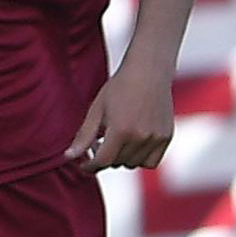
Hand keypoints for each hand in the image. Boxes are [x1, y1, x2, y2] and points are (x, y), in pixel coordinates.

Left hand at [65, 58, 175, 172]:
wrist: (149, 70)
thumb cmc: (120, 87)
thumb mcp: (97, 109)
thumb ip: (83, 136)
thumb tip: (68, 157)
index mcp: (121, 130)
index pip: (103, 161)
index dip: (90, 166)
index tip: (83, 165)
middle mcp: (140, 137)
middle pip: (117, 163)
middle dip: (105, 157)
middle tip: (99, 141)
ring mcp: (156, 138)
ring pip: (133, 165)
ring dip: (122, 158)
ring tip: (116, 140)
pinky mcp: (167, 137)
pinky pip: (151, 162)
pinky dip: (140, 159)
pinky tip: (132, 144)